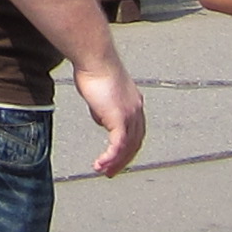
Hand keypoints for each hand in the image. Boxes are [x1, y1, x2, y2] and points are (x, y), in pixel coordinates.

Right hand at [72, 56, 147, 177]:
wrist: (95, 59)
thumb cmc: (94, 70)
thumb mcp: (100, 94)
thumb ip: (103, 109)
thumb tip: (102, 120)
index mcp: (135, 104)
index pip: (136, 133)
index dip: (128, 148)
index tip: (117, 158)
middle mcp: (136, 111)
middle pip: (135, 143)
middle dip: (123, 160)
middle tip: (111, 172)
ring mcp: (130, 115)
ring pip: (127, 147)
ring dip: (115, 162)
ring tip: (103, 171)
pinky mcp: (120, 118)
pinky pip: (118, 145)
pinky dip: (110, 157)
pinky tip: (100, 164)